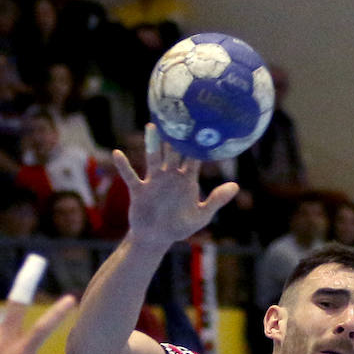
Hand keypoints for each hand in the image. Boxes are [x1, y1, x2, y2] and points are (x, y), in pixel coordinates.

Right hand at [115, 127, 238, 249]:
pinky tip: (117, 153)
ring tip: (152, 127)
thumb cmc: (179, 226)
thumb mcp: (201, 216)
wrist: (156, 238)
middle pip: (173, 152)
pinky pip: (130, 176)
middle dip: (175, 137)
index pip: (194, 157)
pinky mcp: (139, 190)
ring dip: (152, 144)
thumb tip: (236, 186)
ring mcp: (153, 181)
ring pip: (153, 159)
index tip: (203, 125)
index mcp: (187, 180)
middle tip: (178, 115)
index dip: (198, 144)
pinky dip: (123, 166)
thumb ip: (216, 200)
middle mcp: (170, 175)